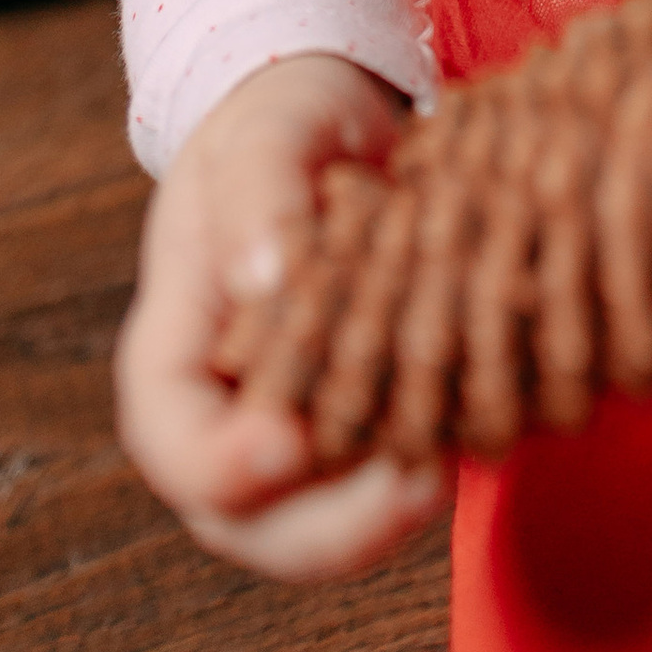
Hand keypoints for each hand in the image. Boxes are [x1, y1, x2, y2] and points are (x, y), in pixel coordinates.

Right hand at [114, 54, 443, 578]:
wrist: (334, 127)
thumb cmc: (282, 123)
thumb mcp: (266, 132)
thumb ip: (256, 194)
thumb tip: (266, 272)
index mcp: (176, 351)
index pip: (174, 441)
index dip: (218, 464)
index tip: (286, 443)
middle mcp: (227, 414)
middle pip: (246, 520)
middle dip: (327, 528)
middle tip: (412, 487)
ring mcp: (295, 431)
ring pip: (320, 526)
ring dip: (385, 518)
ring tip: (451, 468)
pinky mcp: (368, 424)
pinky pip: (383, 484)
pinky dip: (427, 474)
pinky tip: (477, 435)